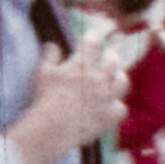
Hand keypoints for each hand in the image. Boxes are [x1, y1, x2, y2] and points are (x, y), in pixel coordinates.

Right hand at [7, 41, 128, 163]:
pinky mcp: (109, 116)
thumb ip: (49, 56)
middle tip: (110, 54)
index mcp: (81, 65)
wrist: (53, 127)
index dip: (93, 37)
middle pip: (112, 61)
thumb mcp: (42, 72)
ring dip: (120, 77)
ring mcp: (106, 97)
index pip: (91, 44)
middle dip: (111, 55)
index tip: (93, 36)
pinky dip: (117, 106)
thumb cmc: (44, 98)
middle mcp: (98, 78)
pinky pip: (121, 108)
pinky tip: (113, 106)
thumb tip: (53, 45)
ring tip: (117, 77)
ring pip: (122, 82)